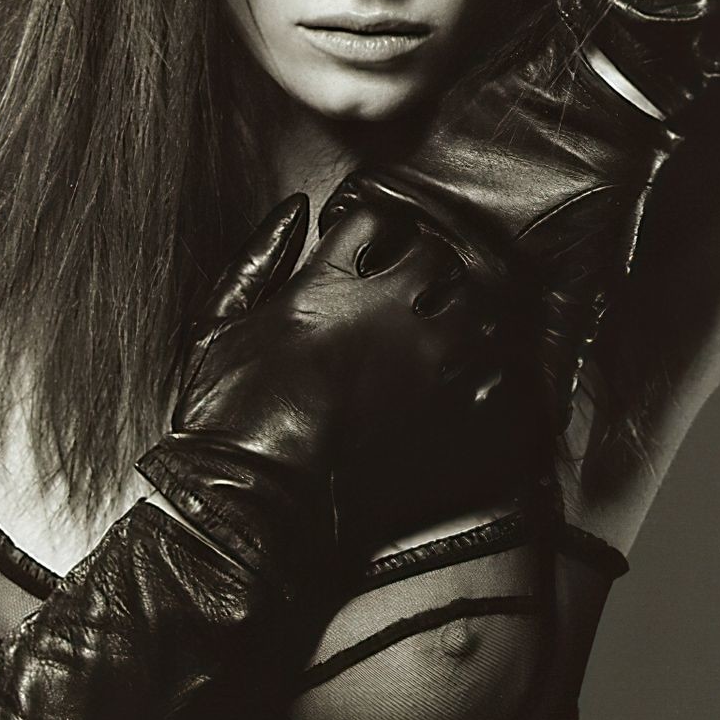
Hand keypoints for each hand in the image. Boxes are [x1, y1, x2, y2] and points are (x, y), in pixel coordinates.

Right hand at [139, 180, 539, 594]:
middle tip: (409, 296)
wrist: (253, 509)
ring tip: (437, 339)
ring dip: (462, 313)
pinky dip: (488, 371)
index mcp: (331, 284)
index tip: (370, 256)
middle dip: (426, 268)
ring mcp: (430, 363)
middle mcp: (390, 313)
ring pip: (480, 305)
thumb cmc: (226, 419)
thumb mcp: (217, 324)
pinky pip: (502, 371)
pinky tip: (460, 384)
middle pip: (439, 255)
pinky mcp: (457, 415)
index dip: (376, 235)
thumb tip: (294, 210)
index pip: (380, 218)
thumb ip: (257, 258)